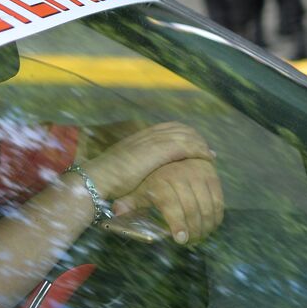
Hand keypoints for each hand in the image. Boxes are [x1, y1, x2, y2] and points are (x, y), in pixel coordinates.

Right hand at [81, 122, 215, 201]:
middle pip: (179, 129)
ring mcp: (153, 141)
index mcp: (138, 137)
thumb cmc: (104, 178)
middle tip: (206, 150)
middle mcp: (147, 135)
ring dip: (199, 145)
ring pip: (185, 136)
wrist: (97, 178)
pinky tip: (206, 159)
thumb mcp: (121, 167)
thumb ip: (133, 165)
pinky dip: (198, 151)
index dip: (182, 135)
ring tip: (209, 156)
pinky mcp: (159, 151)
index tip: (192, 145)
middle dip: (194, 138)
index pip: (166, 129)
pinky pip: (187, 146)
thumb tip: (138, 171)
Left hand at [112, 158, 224, 243]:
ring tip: (201, 236)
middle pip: (192, 208)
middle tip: (192, 242)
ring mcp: (198, 172)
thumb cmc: (148, 177)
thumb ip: (129, 201)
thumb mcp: (137, 188)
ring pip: (207, 204)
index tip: (181, 239)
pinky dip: (217, 214)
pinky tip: (211, 225)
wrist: (167, 153)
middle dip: (194, 229)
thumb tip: (117, 212)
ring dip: (207, 224)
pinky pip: (218, 197)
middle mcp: (180, 174)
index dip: (178, 224)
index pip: (172, 206)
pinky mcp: (211, 173)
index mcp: (160, 180)